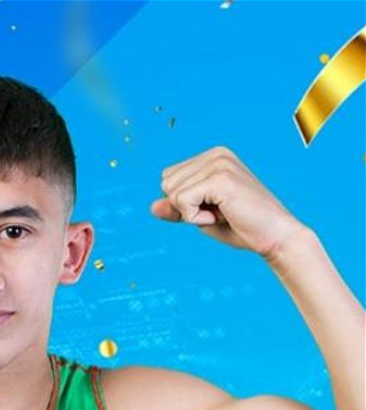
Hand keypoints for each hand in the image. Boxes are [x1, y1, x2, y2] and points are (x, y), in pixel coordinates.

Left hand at [150, 146, 304, 259]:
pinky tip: (220, 217)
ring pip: (171, 193)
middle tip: (218, 212)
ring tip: (221, 214)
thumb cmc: (241, 226)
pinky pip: (182, 201)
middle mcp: (216, 154)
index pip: (168, 178)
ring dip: (191, 213)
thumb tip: (152, 207)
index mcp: (212, 156)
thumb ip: (176, 208)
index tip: (212, 208)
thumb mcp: (200, 215)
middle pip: (166, 183)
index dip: (182, 202)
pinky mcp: (220, 179)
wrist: (276, 237)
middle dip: (184, 207)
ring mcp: (219, 163)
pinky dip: (195, 218)